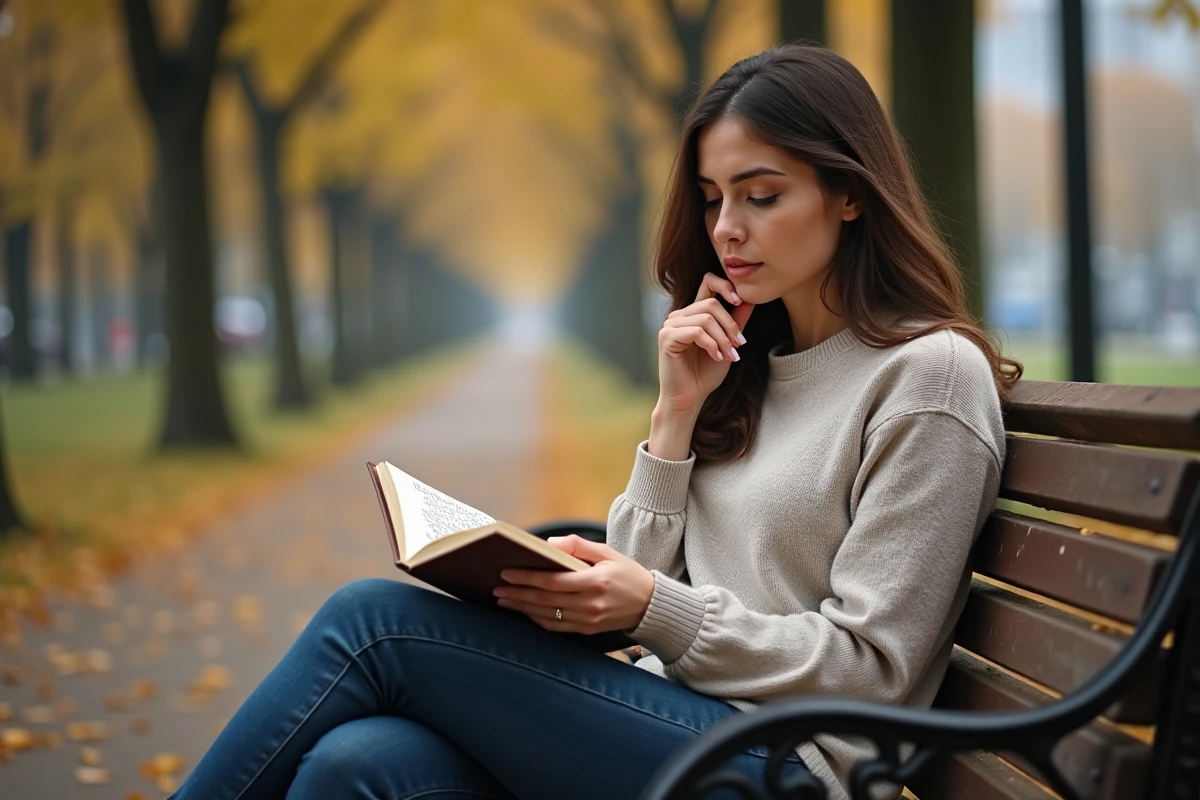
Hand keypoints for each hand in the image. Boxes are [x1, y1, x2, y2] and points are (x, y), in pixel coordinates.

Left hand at [492, 535, 654, 634]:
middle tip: (497, 588)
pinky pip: (556, 627)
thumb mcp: (607, 552)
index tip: (506, 572)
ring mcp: (588, 620)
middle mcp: (590, 604)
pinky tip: (525, 611)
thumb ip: (578, 545)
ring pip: (546, 615)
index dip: (527, 577)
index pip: (552, 581)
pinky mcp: (587, 630)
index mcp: (595, 582)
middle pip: (544, 599)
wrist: (650, 605)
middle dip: (517, 593)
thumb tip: (549, 544)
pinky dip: (537, 619)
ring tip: (504, 600)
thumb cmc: (627, 573)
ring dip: (522, 608)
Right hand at [657, 273, 754, 413]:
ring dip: (723, 338)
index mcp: (693, 313)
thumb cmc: (705, 374)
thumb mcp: (728, 343)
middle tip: (739, 345)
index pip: (708, 282)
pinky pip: (696, 332)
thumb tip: (750, 299)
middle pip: (711, 303)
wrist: (689, 398)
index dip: (725, 285)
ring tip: (729, 355)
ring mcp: (670, 325)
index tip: (740, 301)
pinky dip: (712, 345)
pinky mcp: (667, 337)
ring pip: (706, 318)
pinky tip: (717, 357)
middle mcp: (679, 315)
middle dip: (731, 324)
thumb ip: (736, 321)